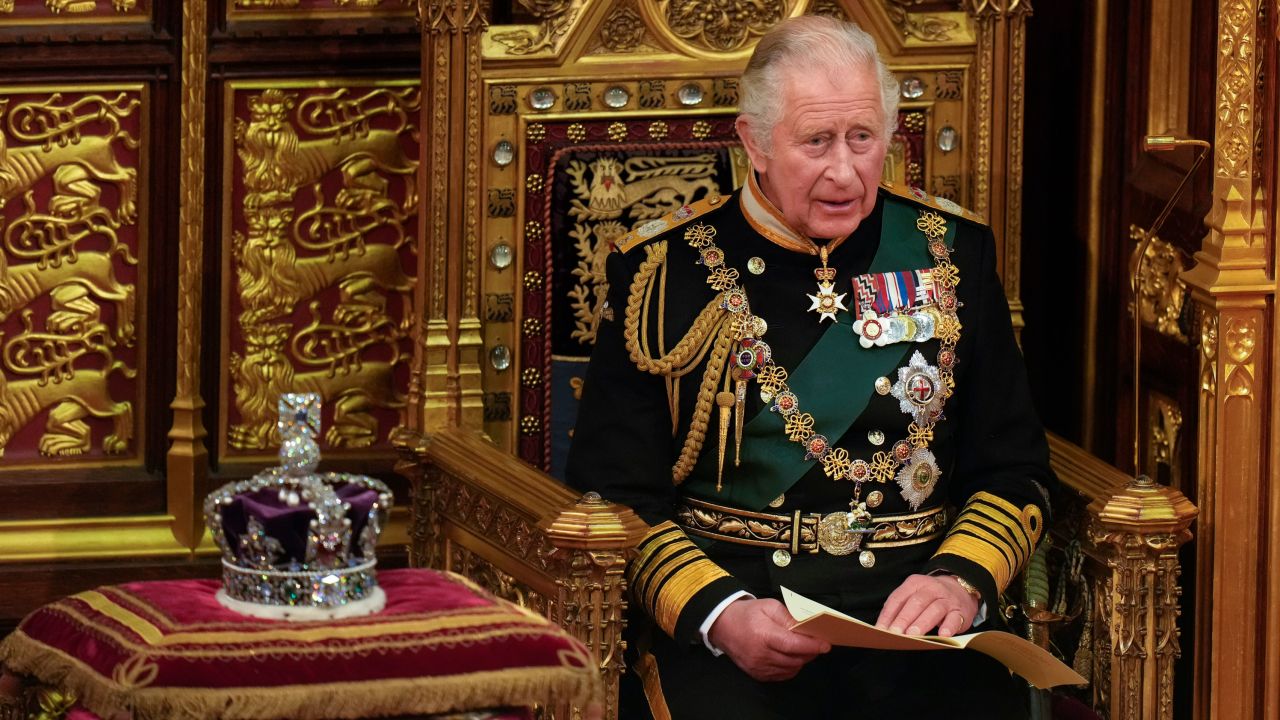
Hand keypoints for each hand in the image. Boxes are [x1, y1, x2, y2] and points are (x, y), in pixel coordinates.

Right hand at [707, 598, 831, 681]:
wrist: (722, 626)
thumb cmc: (747, 613)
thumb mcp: (769, 606)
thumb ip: (789, 616)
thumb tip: (807, 626)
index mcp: (763, 635)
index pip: (793, 645)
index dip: (811, 646)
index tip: (825, 644)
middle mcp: (760, 654)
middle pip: (794, 659)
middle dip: (810, 653)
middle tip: (817, 645)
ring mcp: (758, 667)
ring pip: (790, 669)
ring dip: (801, 660)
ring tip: (804, 649)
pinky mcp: (757, 674)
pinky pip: (781, 675)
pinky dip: (791, 667)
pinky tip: (792, 658)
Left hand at [875, 573, 979, 636]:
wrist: (961, 589)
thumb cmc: (930, 597)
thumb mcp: (914, 594)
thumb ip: (900, 608)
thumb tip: (883, 627)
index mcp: (915, 583)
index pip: (898, 598)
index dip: (888, 614)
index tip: (881, 629)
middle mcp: (931, 589)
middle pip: (916, 602)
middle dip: (904, 619)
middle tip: (895, 633)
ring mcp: (947, 599)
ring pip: (934, 609)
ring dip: (922, 623)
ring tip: (913, 635)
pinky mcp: (960, 611)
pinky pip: (954, 619)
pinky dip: (948, 627)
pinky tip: (942, 635)